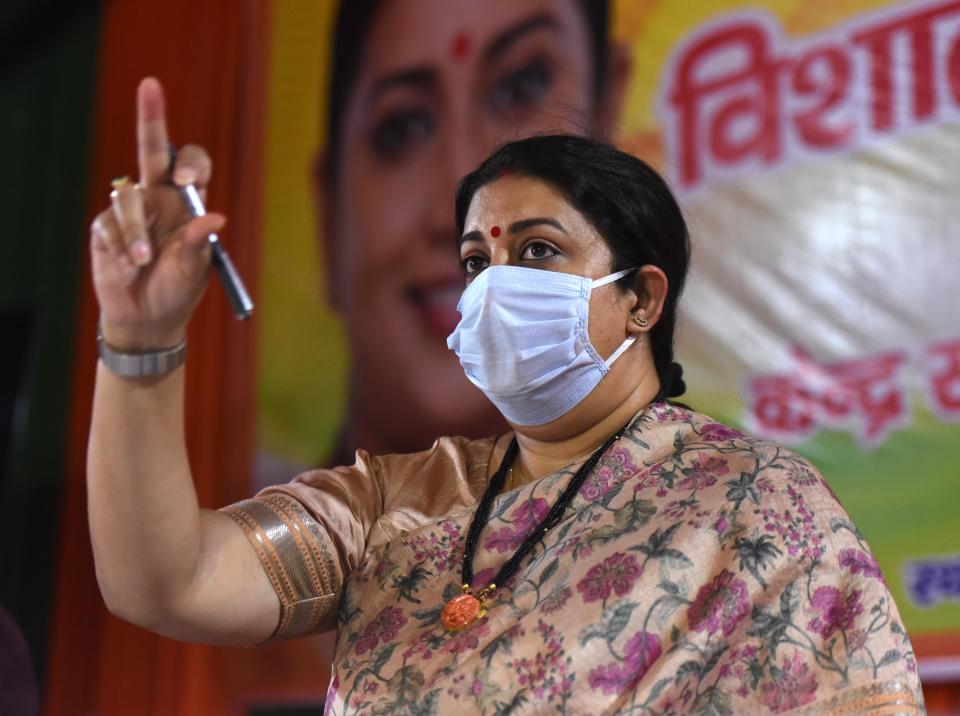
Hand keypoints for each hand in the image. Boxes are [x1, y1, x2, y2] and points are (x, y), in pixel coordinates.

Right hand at [90, 77, 226, 350]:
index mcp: (188, 203)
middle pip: (153, 149)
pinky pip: (109, 224)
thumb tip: (216, 218)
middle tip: (151, 85)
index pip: (193, 166)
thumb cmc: (178, 290)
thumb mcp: (194, 270)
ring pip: (128, 198)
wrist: (148, 317)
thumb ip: (200, 244)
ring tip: (143, 261)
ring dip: (136, 232)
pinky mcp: (105, 227)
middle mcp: (159, 198)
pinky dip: (120, 247)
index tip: (187, 181)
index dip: (191, 164)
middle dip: (151, 116)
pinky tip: (128, 266)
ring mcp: (130, 210)